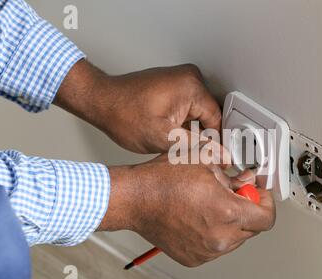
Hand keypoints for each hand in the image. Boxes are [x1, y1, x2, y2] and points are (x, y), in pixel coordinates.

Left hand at [54, 60, 220, 153]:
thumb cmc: (123, 114)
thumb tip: (221, 154)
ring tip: (175, 142)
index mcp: (191, 87)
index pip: (218, 120)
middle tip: (189, 152)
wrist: (101, 101)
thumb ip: (197, 147)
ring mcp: (182, 78)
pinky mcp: (174, 83)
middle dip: (203, 136)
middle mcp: (190, 78)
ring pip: (199, 113)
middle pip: (210, 115)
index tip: (214, 158)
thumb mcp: (164, 139)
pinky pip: (189, 107)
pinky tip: (171, 132)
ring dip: (193, 130)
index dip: (216, 143)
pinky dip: (184, 122)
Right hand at [100, 155, 275, 266]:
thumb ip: (234, 173)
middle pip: (253, 228)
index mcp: (227, 212)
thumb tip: (247, 179)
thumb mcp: (205, 163)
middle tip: (234, 193)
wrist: (135, 200)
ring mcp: (207, 251)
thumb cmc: (163, 180)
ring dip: (232, 222)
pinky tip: (200, 216)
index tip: (260, 194)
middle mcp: (220, 237)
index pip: (267, 217)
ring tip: (211, 204)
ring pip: (235, 239)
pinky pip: (216, 246)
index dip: (267, 203)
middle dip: (249, 209)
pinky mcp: (195, 257)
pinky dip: (215, 233)